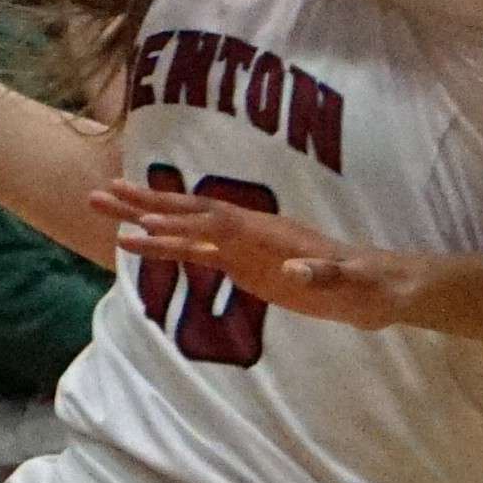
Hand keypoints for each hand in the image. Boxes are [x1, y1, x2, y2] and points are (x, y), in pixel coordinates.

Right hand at [92, 181, 428, 331]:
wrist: (381, 288)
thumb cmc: (369, 284)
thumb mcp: (352, 282)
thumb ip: (325, 275)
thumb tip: (297, 272)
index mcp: (272, 232)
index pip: (219, 223)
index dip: (184, 222)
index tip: (144, 222)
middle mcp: (250, 231)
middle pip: (190, 212)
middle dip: (144, 204)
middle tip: (100, 194)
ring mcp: (244, 246)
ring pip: (185, 229)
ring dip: (144, 220)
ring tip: (103, 210)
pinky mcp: (243, 265)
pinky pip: (196, 253)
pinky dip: (164, 247)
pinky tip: (136, 243)